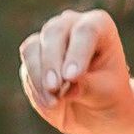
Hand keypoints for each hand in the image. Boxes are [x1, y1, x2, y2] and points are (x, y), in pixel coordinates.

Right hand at [19, 6, 133, 133]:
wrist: (94, 108)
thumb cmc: (107, 95)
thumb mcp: (105, 94)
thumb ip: (88, 87)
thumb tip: (69, 86)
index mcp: (100, 25)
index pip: (86, 31)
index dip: (77, 52)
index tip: (73, 77)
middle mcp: (72, 24)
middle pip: (54, 32)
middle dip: (52, 62)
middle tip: (54, 88)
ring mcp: (49, 37)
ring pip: (33, 47)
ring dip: (39, 76)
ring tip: (52, 103)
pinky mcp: (33, 54)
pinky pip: (26, 66)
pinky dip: (34, 86)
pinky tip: (48, 103)